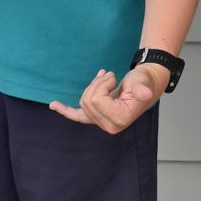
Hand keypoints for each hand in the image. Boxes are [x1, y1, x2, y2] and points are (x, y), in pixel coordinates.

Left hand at [49, 63, 168, 133]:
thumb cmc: (143, 81)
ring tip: (106, 77)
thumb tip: (144, 92)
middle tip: (110, 75)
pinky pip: (78, 116)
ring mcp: (103, 123)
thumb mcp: (143, 82)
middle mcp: (111, 126)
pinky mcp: (97, 118)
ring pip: (84, 102)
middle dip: (96, 84)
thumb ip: (142, 88)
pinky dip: (65, 110)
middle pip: (88, 101)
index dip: (102, 84)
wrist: (146, 83)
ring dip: (92, 86)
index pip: (96, 100)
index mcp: (120, 119)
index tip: (114, 77)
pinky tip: (54, 105)